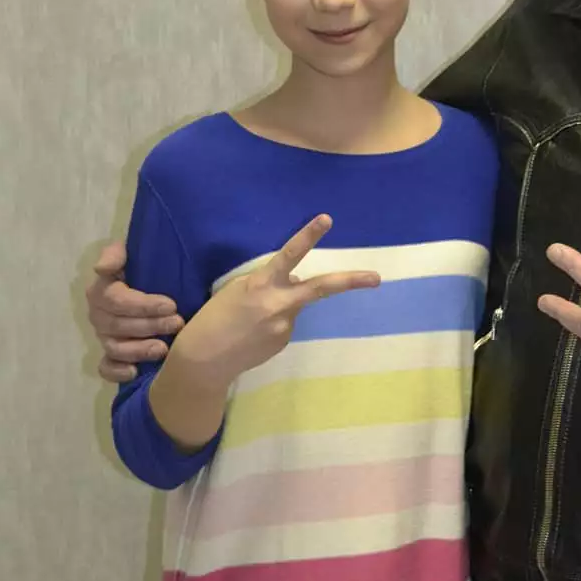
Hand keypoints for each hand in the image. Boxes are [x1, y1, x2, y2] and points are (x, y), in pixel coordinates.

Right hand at [87, 242, 183, 382]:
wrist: (158, 283)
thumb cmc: (147, 267)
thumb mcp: (133, 253)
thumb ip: (116, 254)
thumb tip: (101, 268)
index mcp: (103, 291)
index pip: (115, 300)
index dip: (142, 305)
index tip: (171, 304)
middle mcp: (100, 315)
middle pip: (117, 325)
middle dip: (149, 325)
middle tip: (178, 323)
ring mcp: (105, 337)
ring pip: (114, 348)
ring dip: (139, 350)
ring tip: (164, 348)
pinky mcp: (112, 356)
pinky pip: (106, 368)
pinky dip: (117, 372)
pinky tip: (135, 372)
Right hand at [167, 214, 379, 390]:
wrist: (204, 361)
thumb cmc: (214, 318)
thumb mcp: (237, 289)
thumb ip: (270, 281)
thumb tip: (296, 280)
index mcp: (262, 284)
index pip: (290, 254)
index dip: (308, 236)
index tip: (327, 219)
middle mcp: (280, 304)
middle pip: (322, 287)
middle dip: (351, 281)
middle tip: (376, 278)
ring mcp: (285, 325)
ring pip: (293, 306)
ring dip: (280, 306)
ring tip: (249, 321)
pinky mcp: (283, 341)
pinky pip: (284, 324)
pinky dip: (272, 323)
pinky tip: (252, 334)